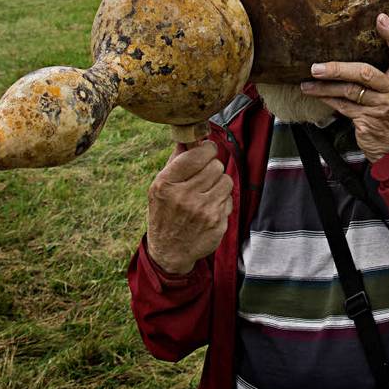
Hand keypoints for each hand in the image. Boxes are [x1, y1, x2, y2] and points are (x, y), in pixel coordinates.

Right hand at [146, 140, 232, 274]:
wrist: (169, 252)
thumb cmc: (165, 213)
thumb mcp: (159, 187)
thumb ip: (175, 161)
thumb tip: (189, 137)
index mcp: (166, 184)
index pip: (197, 155)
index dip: (206, 149)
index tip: (207, 151)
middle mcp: (184, 197)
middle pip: (215, 165)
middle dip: (212, 167)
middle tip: (204, 176)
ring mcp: (202, 211)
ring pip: (226, 180)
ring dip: (219, 184)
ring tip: (206, 192)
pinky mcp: (217, 223)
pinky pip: (229, 199)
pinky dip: (222, 201)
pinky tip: (209, 209)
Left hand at [301, 13, 388, 162]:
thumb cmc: (388, 114)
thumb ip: (378, 75)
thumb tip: (347, 53)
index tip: (381, 18)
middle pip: (365, 73)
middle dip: (338, 68)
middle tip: (316, 67)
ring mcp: (382, 107)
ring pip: (349, 91)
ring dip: (325, 86)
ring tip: (307, 82)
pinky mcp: (368, 121)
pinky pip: (343, 107)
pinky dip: (327, 99)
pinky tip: (315, 94)